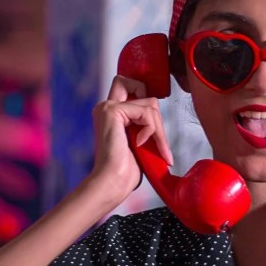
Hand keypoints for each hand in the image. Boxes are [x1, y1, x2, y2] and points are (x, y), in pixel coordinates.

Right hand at [88, 75, 172, 205]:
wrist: (113, 181)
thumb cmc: (126, 169)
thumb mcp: (139, 139)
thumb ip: (143, 121)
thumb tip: (156, 109)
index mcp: (111, 113)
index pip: (129, 84)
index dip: (143, 93)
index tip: (152, 120)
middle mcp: (106, 106)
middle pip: (143, 89)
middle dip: (156, 117)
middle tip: (159, 143)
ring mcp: (107, 107)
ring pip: (150, 103)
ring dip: (158, 129)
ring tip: (153, 148)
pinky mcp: (112, 110)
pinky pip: (146, 112)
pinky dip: (151, 130)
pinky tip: (140, 143)